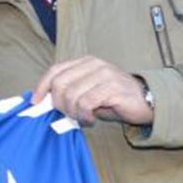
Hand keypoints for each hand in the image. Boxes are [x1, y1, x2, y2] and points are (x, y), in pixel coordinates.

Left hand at [32, 56, 154, 126]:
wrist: (146, 102)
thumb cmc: (114, 100)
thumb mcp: (88, 92)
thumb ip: (69, 92)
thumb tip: (43, 102)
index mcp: (85, 62)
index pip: (55, 70)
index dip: (42, 87)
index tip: (36, 102)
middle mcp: (94, 65)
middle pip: (60, 84)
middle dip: (60, 105)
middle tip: (70, 115)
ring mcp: (104, 74)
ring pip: (72, 95)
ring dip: (74, 113)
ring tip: (84, 119)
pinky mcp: (112, 87)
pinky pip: (86, 103)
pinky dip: (84, 116)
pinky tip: (91, 120)